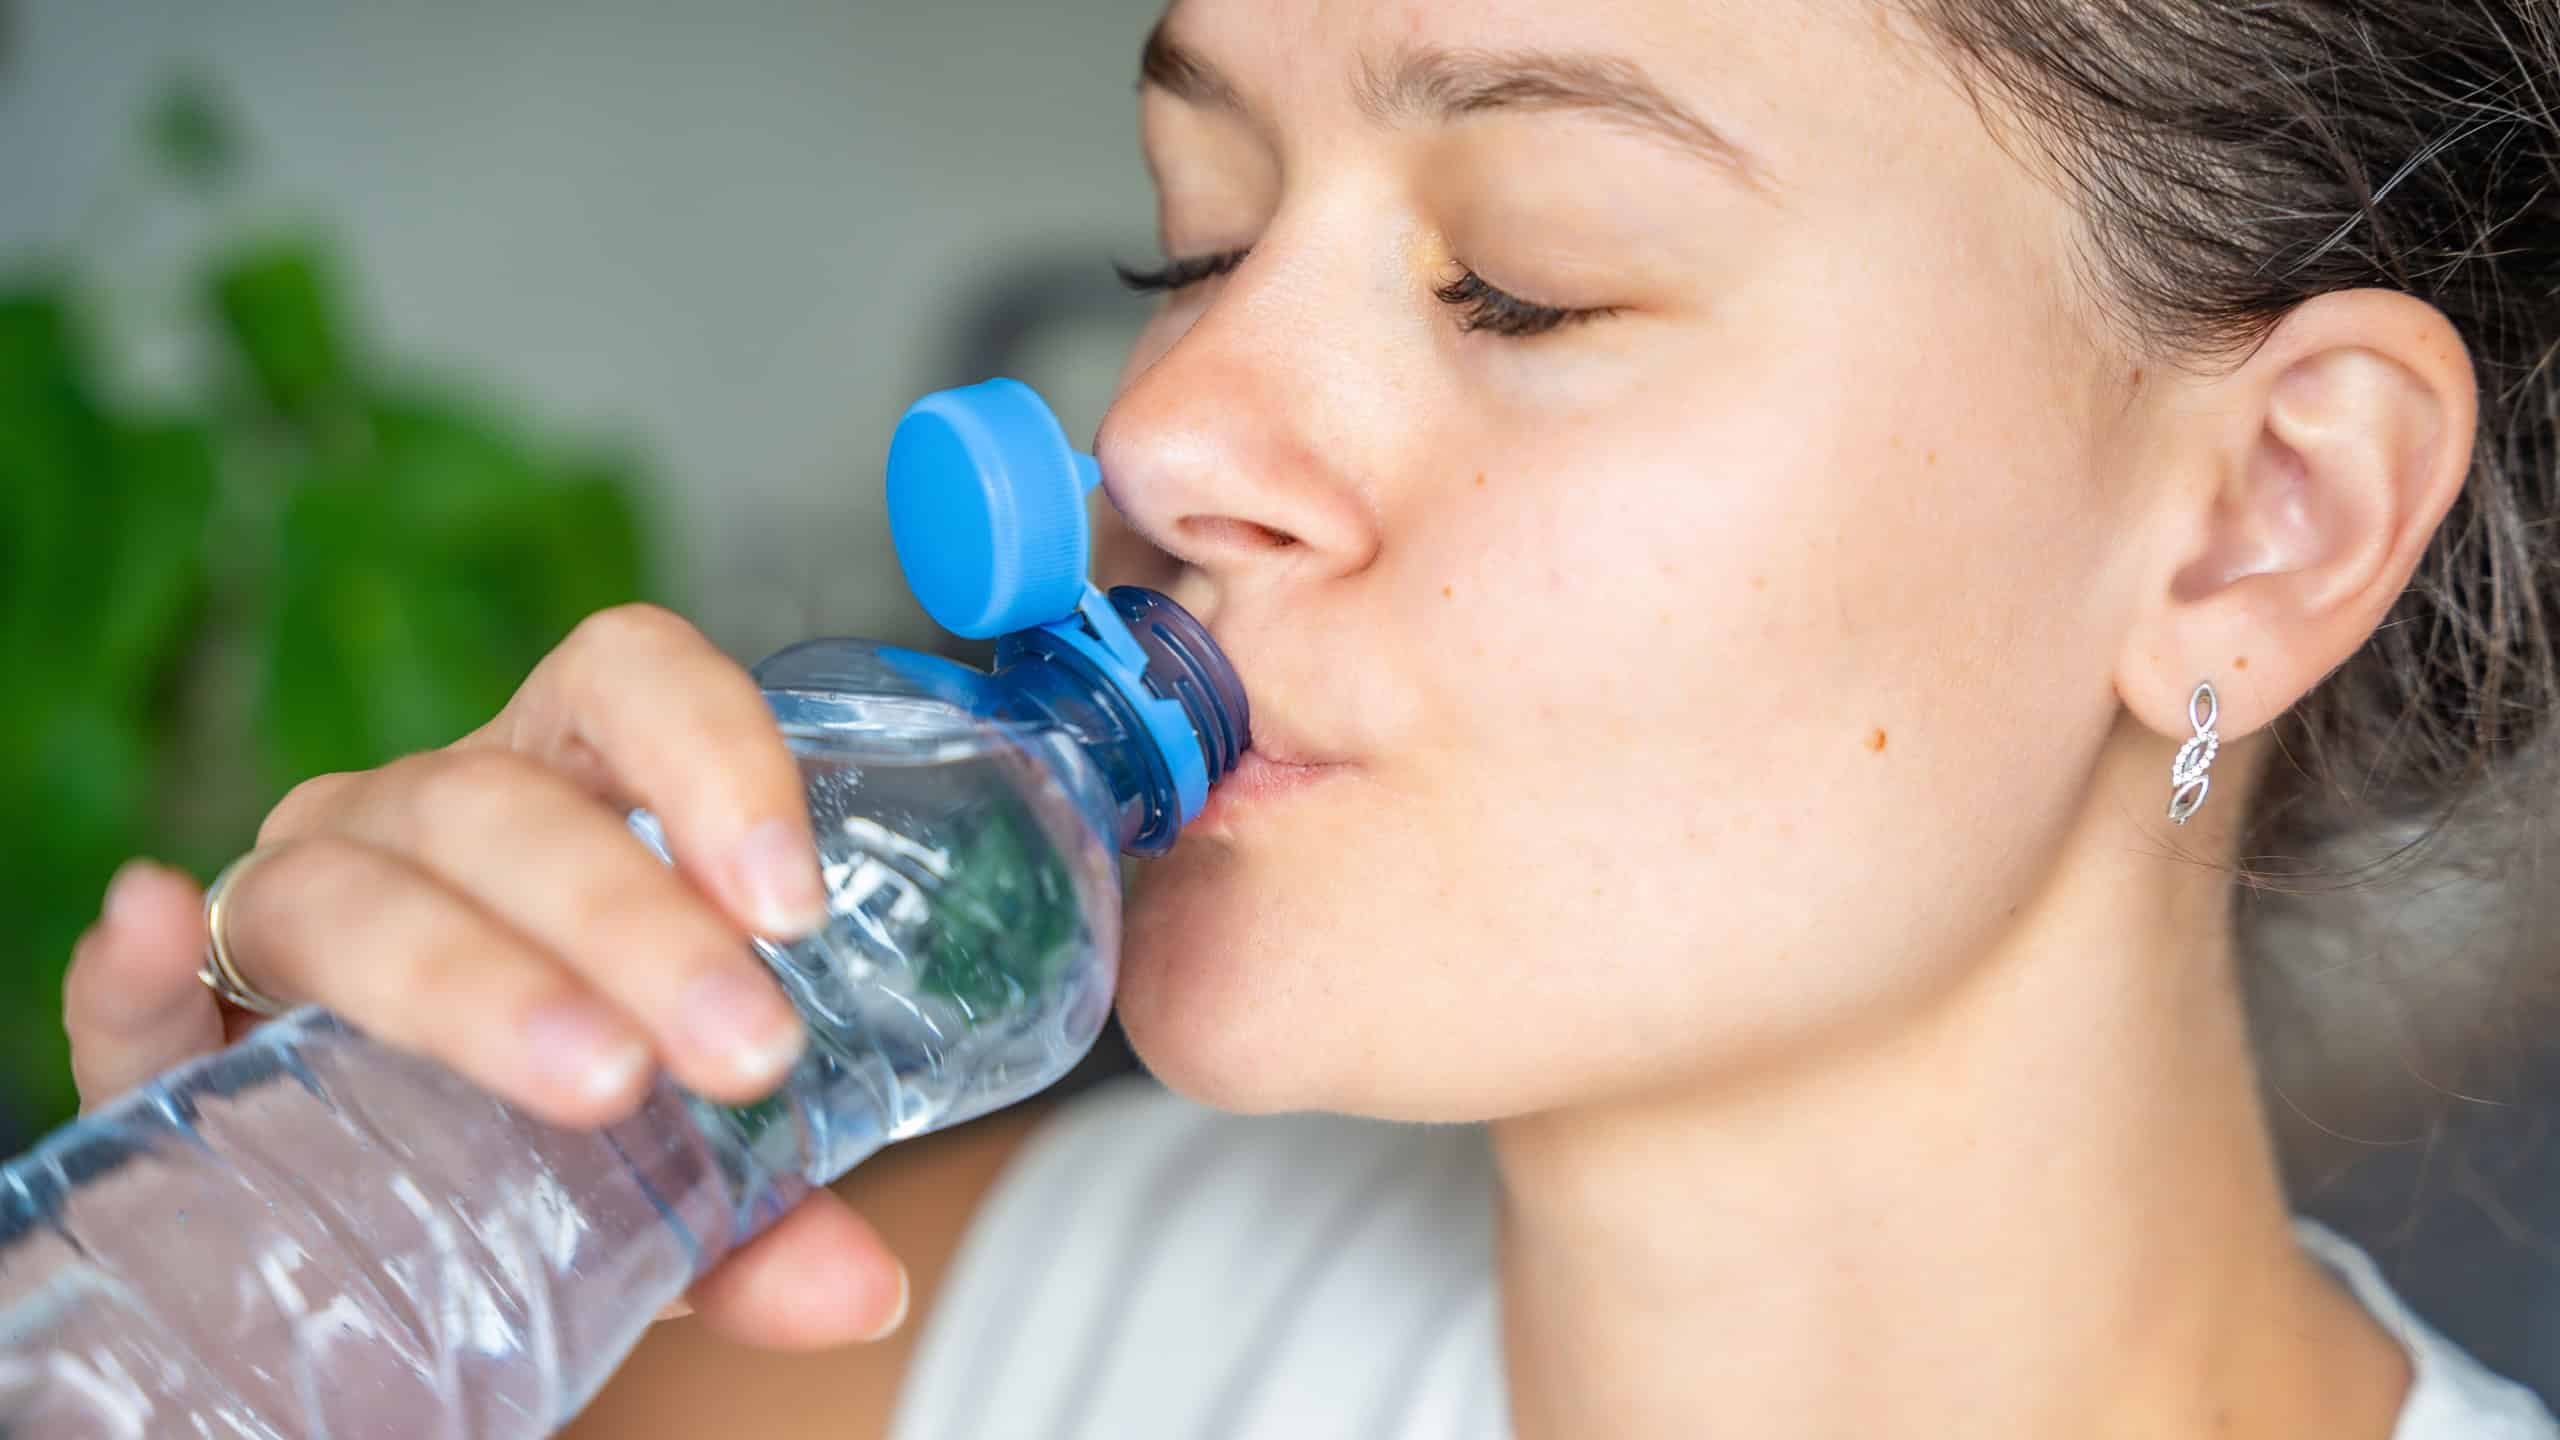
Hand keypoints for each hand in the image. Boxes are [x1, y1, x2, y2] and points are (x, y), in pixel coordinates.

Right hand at [60, 604, 909, 1350]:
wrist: (385, 1208)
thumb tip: (857, 1286)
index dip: (713, 759)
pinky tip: (154, 937)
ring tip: (592, 1075)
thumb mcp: (669, 1170)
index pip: (627, 684)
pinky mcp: (172, 1027)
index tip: (795, 902)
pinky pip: (137, 989)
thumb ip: (759, 1215)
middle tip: (744, 1052)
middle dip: (636, 923)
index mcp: (559, 797)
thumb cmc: (547, 1130)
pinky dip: (132, 968)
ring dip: (474, 979)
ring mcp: (294, 905)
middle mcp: (422, 822)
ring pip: (359, 892)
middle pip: (507, 806)